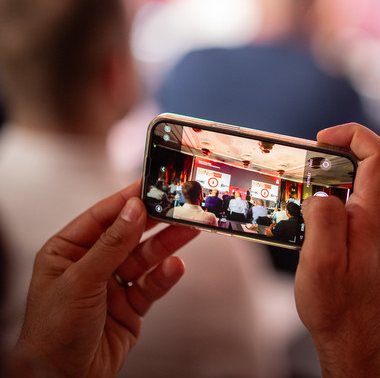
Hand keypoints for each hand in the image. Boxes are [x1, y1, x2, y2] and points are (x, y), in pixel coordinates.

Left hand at [14, 181, 199, 377]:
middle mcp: (91, 264)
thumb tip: (134, 208)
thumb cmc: (54, 331)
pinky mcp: (131, 306)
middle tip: (181, 204)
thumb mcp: (81, 281)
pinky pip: (152, 284)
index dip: (128, 200)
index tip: (153, 183)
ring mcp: (112, 285)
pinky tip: (176, 266)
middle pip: (129, 234)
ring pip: (145, 257)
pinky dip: (165, 275)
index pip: (102, 216)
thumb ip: (111, 244)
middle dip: (155, 220)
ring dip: (167, 244)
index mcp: (67, 251)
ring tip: (190, 228)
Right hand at [295, 124, 379, 377]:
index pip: (379, 155)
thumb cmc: (337, 307)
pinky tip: (315, 231)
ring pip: (361, 194)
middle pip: (368, 170)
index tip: (322, 140)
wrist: (358, 344)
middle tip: (301, 174)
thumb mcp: (319, 260)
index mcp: (375, 217)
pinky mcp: (379, 246)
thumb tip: (323, 193)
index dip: (353, 134)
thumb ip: (324, 216)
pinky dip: (337, 210)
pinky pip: (359, 214)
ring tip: (301, 207)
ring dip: (332, 190)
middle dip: (332, 163)